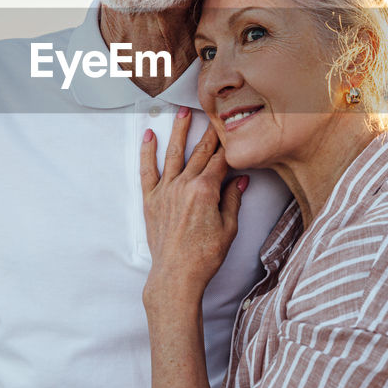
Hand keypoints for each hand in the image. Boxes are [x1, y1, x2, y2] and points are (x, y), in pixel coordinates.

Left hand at [139, 106, 245, 305]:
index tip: (233, 131)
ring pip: (173, 153)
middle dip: (208, 132)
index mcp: (205, 190)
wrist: (176, 275)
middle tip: (214, 113)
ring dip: (178, 131)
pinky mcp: (151, 200)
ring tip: (182, 111)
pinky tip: (149, 136)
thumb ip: (233, 200)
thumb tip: (240, 180)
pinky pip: (147, 170)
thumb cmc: (204, 256)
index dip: (229, 146)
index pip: (220, 160)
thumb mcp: (228, 228)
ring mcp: (165, 191)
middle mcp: (183, 185)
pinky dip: (147, 152)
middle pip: (199, 152)